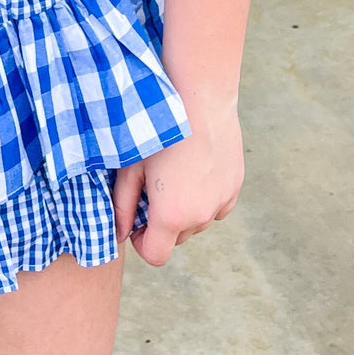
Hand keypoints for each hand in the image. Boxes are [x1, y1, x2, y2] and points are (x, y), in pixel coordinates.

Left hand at [111, 99, 243, 267]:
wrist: (199, 98)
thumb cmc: (158, 130)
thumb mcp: (131, 167)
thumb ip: (122, 206)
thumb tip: (118, 234)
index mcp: (171, 215)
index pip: (155, 256)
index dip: (141, 242)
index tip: (137, 220)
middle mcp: (200, 216)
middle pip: (176, 238)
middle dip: (162, 223)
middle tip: (153, 188)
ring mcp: (221, 202)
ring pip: (197, 222)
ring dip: (185, 210)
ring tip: (174, 173)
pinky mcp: (235, 187)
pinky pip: (216, 206)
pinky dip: (205, 198)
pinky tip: (194, 169)